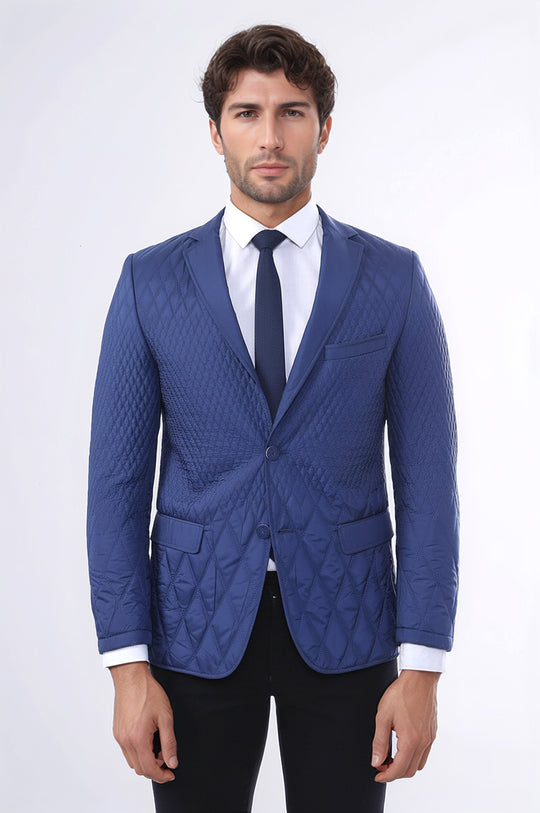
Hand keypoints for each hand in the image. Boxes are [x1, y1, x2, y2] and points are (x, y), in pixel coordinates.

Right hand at [110, 661, 177, 782]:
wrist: (131, 678)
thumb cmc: (148, 693)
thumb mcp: (166, 717)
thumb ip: (169, 743)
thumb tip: (172, 762)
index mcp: (138, 739)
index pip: (149, 769)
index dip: (162, 776)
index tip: (171, 773)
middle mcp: (125, 741)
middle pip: (140, 769)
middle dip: (155, 769)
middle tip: (167, 758)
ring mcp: (119, 737)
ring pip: (132, 761)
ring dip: (146, 761)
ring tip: (159, 746)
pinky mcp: (117, 731)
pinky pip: (127, 751)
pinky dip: (138, 752)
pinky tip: (148, 739)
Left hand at [371, 669, 439, 781]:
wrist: (420, 678)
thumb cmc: (401, 694)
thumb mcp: (383, 717)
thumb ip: (379, 742)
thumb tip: (376, 761)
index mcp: (410, 741)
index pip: (398, 770)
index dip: (386, 776)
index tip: (377, 774)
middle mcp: (423, 743)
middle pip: (410, 771)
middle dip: (394, 773)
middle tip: (381, 764)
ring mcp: (430, 738)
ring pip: (419, 764)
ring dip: (404, 766)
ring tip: (391, 757)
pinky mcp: (432, 732)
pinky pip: (424, 753)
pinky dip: (413, 757)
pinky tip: (402, 746)